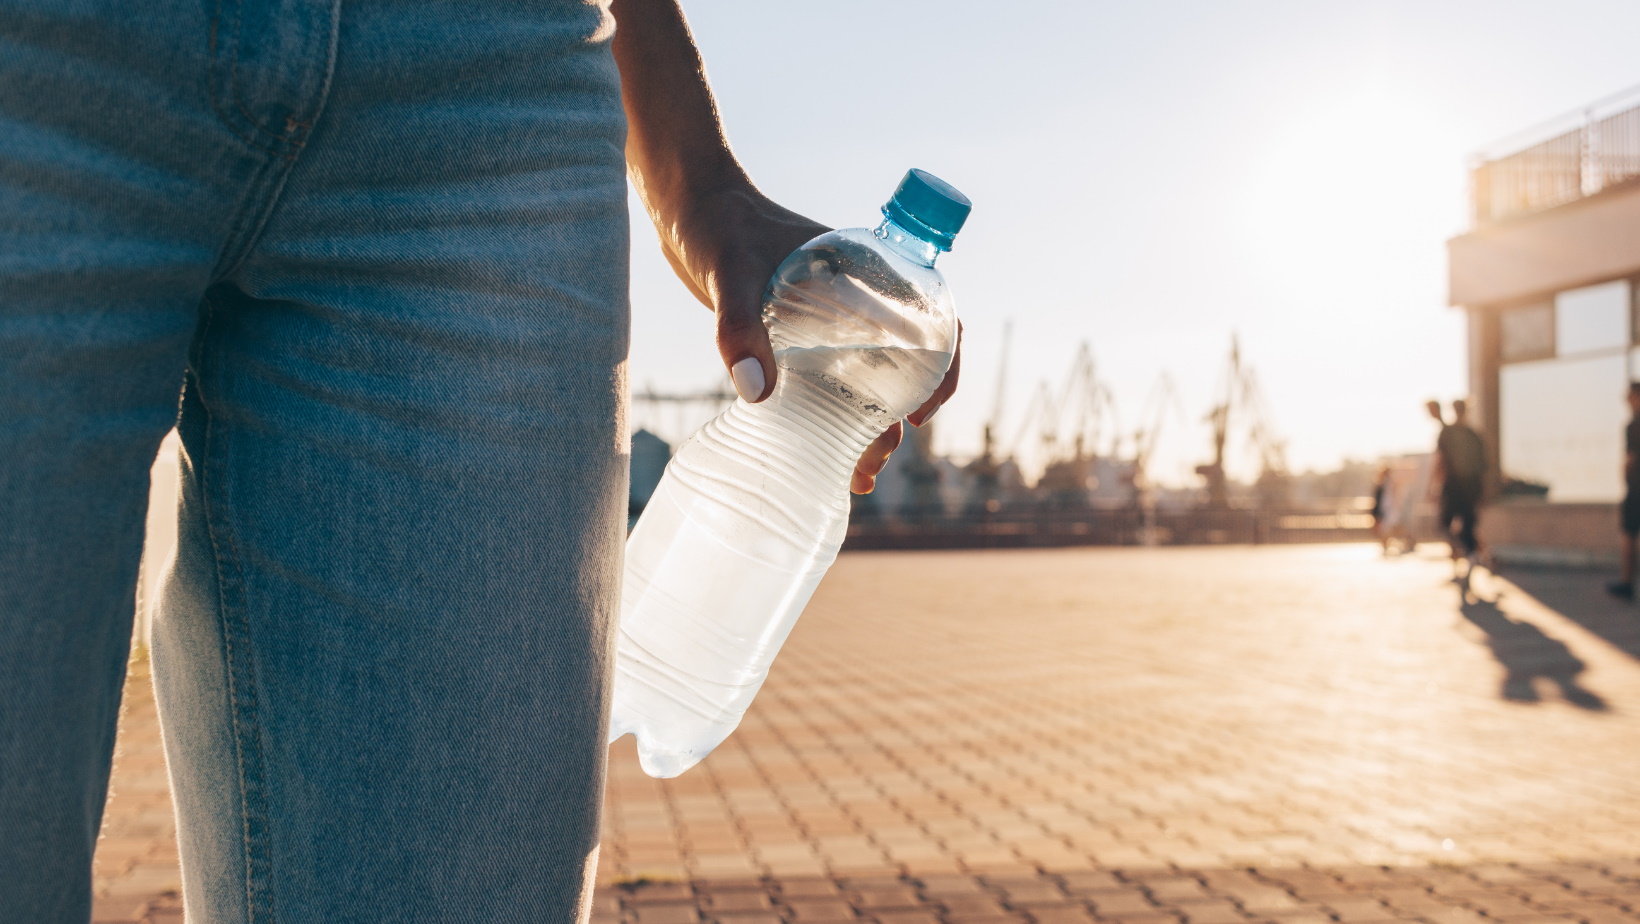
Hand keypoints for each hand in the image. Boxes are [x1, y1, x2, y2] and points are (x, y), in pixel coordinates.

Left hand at [663, 183, 962, 494]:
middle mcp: (859, 299)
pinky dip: (829, 416)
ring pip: (866, 379)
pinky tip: (813, 451)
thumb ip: (740, 328)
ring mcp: (829, 320)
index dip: (942, 368)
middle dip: (894, 420)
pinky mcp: (796, 336)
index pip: (934, 320)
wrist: (688, 210)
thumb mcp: (730, 274)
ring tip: (854, 475)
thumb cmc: (719, 225)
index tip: (920, 414)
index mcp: (871, 272)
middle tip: (871, 465)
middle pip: (901, 365)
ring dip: (867, 427)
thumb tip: (758, 395)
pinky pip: (829, 380)